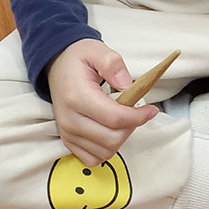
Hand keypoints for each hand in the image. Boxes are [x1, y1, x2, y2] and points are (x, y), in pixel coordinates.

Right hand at [47, 39, 157, 165]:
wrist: (57, 67)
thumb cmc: (78, 60)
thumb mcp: (96, 50)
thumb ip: (113, 64)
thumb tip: (126, 85)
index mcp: (77, 96)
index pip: (115, 118)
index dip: (138, 117)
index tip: (151, 110)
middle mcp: (70, 119)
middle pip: (112, 139)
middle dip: (132, 127)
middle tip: (137, 112)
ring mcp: (67, 133)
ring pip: (105, 152)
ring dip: (121, 138)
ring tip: (123, 119)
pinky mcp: (68, 141)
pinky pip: (93, 159)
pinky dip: (107, 149)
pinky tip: (110, 131)